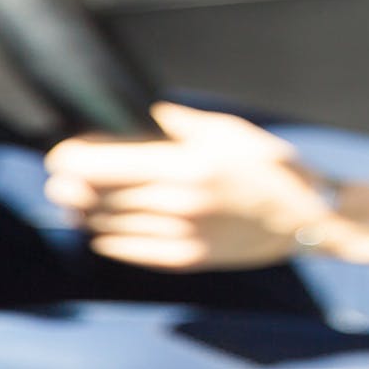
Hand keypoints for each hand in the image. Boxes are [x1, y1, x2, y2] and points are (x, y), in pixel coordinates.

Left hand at [45, 103, 334, 271]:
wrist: (306, 218)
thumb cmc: (271, 166)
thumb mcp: (231, 130)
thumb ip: (181, 121)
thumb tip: (143, 111)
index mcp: (186, 164)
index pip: (98, 166)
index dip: (69, 159)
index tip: (62, 153)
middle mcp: (178, 203)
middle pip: (92, 196)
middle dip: (69, 184)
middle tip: (62, 175)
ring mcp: (180, 235)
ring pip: (103, 225)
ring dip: (83, 211)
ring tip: (79, 198)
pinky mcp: (185, 258)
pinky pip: (124, 249)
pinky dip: (104, 236)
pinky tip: (104, 225)